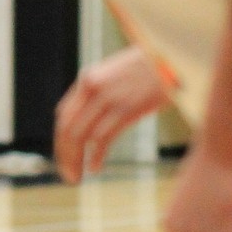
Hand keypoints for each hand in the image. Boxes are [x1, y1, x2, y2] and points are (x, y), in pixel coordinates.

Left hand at [54, 46, 171, 182]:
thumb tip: (92, 118)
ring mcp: (109, 98)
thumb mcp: (116, 74)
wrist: (170, 55)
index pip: (63, 114)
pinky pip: (104, 137)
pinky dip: (96, 156)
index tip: (63, 155)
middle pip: (68, 127)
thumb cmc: (148, 67)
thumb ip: (102, 92)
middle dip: (64, 154)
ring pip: (82, 135)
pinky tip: (95, 168)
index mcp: (88, 79)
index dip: (60, 138)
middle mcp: (93, 88)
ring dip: (76, 159)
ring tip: (76, 177)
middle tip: (66, 174)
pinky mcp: (127, 108)